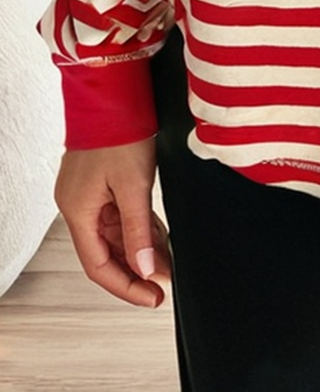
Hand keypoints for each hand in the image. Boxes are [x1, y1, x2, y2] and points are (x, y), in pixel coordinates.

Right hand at [54, 137, 172, 308]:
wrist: (113, 93)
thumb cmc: (118, 131)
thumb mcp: (134, 186)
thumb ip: (139, 231)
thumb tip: (147, 269)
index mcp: (78, 211)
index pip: (98, 266)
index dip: (126, 287)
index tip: (153, 298)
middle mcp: (78, 206)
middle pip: (106, 253)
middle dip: (137, 270)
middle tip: (166, 283)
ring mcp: (88, 194)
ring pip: (114, 235)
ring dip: (140, 250)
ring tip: (169, 264)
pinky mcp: (100, 183)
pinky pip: (118, 216)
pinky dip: (138, 229)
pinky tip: (159, 239)